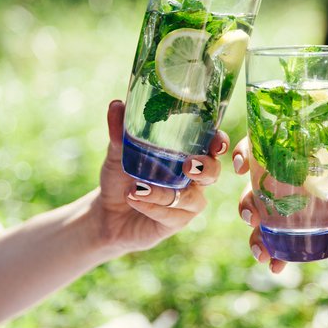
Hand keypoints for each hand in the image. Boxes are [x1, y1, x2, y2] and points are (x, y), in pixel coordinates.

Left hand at [95, 100, 227, 253]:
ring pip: (189, 198)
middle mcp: (194, 178)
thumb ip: (120, 130)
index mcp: (188, 154)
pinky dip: (151, 206)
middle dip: (205, 168)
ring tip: (137, 186)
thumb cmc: (121, 175)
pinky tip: (133, 198)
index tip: (217, 142)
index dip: (220, 143)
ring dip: (164, 192)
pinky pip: (171, 215)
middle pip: (213, 173)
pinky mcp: (175, 222)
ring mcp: (187, 202)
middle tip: (187, 165)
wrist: (107, 212)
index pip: (213, 146)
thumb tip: (116, 105)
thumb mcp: (118, 151)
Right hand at [233, 137, 327, 272]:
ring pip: (261, 222)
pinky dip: (274, 257)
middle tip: (251, 216)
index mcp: (302, 166)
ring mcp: (292, 216)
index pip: (267, 153)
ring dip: (254, 235)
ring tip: (261, 252)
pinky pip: (278, 248)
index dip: (247, 154)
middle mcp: (290, 189)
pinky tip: (276, 267)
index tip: (242, 164)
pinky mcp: (299, 240)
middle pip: (255, 190)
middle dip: (246, 202)